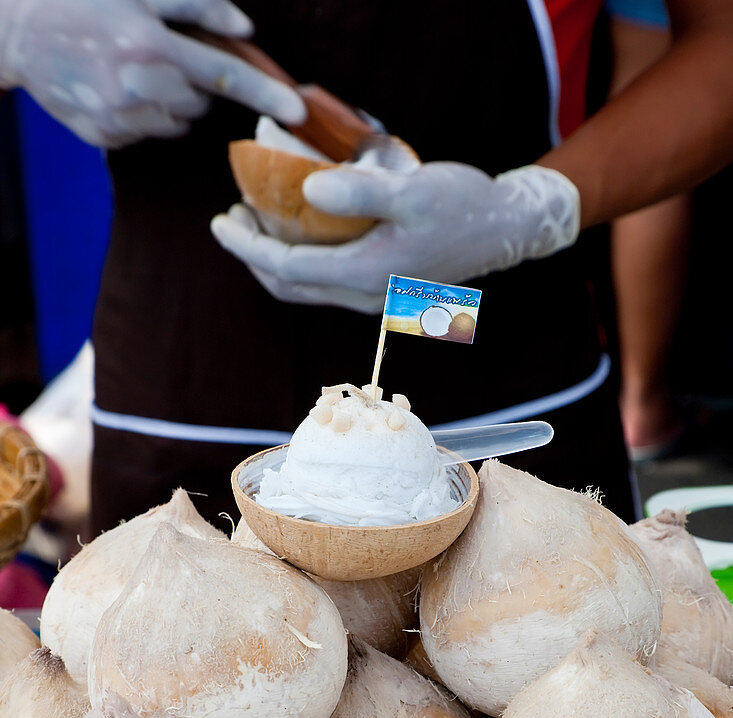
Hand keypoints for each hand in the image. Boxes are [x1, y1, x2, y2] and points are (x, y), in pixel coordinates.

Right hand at [0, 0, 303, 147]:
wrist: (15, 31)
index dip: (264, 94)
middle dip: (193, 84)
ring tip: (133, 69)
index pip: (224, 76)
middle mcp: (135, 87)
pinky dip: (142, 114)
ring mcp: (118, 118)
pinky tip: (115, 88)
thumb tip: (246, 33)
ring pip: (176, 122)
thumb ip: (196, 6)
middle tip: (161, 55)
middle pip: (200, 104)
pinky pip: (146, 133)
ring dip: (168, 100)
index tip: (298, 113)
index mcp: (149, 44)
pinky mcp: (105, 137)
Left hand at [210, 162, 580, 312]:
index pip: (288, 267)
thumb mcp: (413, 191)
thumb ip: (360, 193)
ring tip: (256, 220)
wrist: (505, 229)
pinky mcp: (380, 284)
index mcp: (365, 275)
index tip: (220, 221)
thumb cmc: (463, 205)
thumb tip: (307, 192)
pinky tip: (299, 227)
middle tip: (231, 218)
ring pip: (306, 287)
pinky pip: (326, 279)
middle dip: (252, 256)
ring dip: (274, 259)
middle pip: (289, 286)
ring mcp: (372, 295)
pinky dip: (300, 258)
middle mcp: (363, 294)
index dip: (247, 247)